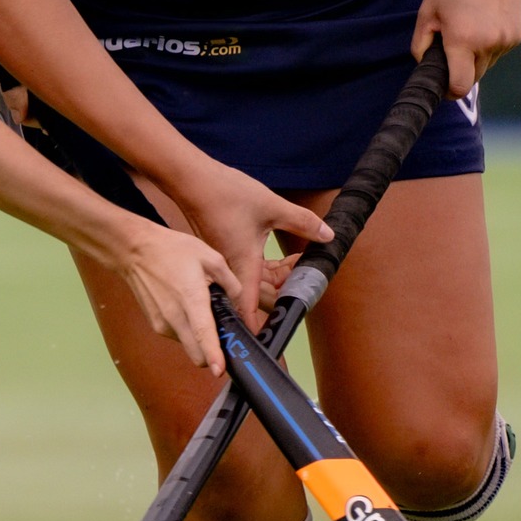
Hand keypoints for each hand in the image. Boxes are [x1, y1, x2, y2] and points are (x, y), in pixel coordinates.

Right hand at [107, 218, 239, 372]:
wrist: (135, 251)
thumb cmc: (170, 250)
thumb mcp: (210, 257)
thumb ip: (231, 283)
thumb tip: (240, 303)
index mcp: (191, 298)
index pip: (202, 333)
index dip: (212, 354)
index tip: (220, 370)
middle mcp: (174, 316)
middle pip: (196, 354)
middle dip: (212, 353)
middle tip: (222, 335)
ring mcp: (162, 323)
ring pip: (188, 346)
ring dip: (199, 339)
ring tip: (198, 309)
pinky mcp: (156, 325)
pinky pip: (178, 336)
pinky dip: (187, 329)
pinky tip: (185, 307)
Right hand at [170, 160, 331, 327]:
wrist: (193, 181)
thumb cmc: (226, 194)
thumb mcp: (272, 207)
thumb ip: (302, 222)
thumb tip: (327, 235)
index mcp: (243, 265)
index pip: (251, 307)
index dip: (260, 327)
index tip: (271, 339)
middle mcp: (232, 270)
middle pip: (260, 296)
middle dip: (284, 289)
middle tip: (303, 271)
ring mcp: (226, 263)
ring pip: (256, 283)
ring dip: (277, 277)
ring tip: (296, 259)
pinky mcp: (224, 254)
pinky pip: (249, 272)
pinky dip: (267, 268)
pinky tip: (281, 255)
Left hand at [412, 0, 520, 97]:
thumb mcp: (427, 10)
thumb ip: (421, 45)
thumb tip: (424, 65)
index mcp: (462, 41)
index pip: (458, 87)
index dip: (448, 91)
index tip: (442, 85)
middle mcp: (488, 45)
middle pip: (472, 78)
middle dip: (459, 71)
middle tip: (450, 47)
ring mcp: (506, 41)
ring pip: (486, 65)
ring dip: (475, 56)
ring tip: (469, 24)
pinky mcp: (518, 35)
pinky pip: (499, 51)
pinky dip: (489, 44)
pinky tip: (484, 19)